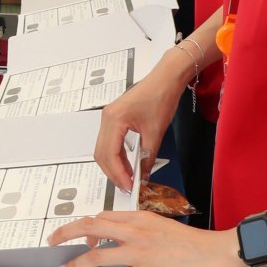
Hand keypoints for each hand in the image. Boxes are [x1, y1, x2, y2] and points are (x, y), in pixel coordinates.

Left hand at [48, 209, 248, 266]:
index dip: (86, 226)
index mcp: (140, 217)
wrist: (215, 255)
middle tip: (53, 240)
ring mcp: (137, 253)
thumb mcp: (162, 226)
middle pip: (90, 227)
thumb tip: (123, 240)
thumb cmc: (193, 244)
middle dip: (66, 233)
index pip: (103, 217)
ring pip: (96, 254)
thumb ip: (140, 230)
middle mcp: (135, 231)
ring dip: (76, 262)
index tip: (78, 234)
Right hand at [93, 61, 189, 189]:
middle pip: (101, 154)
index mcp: (113, 120)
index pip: (110, 154)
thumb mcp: (155, 131)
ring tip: (128, 178)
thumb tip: (144, 176)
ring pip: (103, 149)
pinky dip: (116, 156)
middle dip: (113, 172)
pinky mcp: (113, 118)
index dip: (119, 173)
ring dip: (113, 165)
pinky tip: (127, 164)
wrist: (165, 79)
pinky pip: (109, 142)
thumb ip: (147, 156)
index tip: (130, 187)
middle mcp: (106, 119)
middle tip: (128, 187)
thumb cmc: (161, 99)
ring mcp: (107, 118)